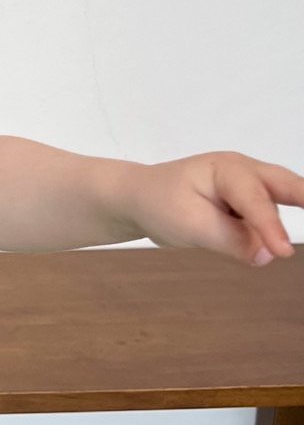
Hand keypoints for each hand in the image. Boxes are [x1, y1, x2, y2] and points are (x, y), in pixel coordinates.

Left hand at [126, 151, 301, 265]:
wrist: (138, 197)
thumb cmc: (159, 203)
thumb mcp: (189, 225)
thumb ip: (230, 240)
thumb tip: (268, 255)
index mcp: (226, 169)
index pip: (253, 199)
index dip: (270, 226)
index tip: (282, 252)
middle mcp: (244, 171)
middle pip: (287, 184)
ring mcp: (249, 184)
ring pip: (283, 199)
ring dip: (297, 211)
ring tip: (288, 245)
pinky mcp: (248, 202)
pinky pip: (270, 213)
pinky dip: (279, 226)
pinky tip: (279, 243)